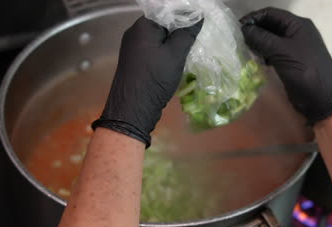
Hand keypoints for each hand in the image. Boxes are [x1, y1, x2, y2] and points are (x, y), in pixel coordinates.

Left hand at [93, 17, 202, 146]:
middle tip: (198, 38)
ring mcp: (133, 49)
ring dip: (174, 43)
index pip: (167, 11)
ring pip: (159, 39)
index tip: (199, 24)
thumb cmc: (154, 79)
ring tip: (191, 50)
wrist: (132, 110)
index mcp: (142, 26)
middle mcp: (134, 34)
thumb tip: (198, 16)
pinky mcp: (136, 62)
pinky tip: (177, 62)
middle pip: (162, 24)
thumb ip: (187, 32)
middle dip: (180, 29)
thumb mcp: (175, 54)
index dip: (184, 15)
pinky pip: (154, 51)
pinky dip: (166, 54)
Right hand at [240, 8, 331, 123]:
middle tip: (237, 39)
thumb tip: (243, 29)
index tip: (237, 27)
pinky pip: (273, 52)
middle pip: (271, 25)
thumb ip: (261, 38)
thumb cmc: (304, 70)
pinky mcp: (290, 61)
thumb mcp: (281, 51)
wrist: (321, 98)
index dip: (253, 18)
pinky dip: (263, 54)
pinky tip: (254, 59)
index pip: (271, 14)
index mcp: (297, 25)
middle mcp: (296, 33)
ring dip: (257, 43)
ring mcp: (294, 48)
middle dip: (254, 30)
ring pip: (271, 40)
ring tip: (243, 49)